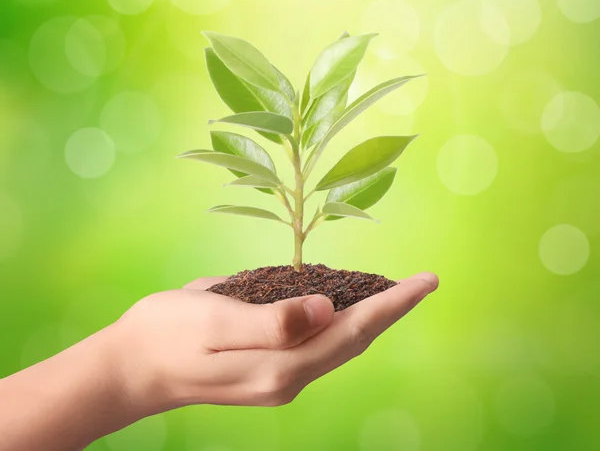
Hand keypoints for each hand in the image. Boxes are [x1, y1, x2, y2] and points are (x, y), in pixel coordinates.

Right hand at [113, 272, 437, 415]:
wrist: (132, 368)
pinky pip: (315, 345)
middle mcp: (288, 378)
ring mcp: (277, 378)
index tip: (426, 282)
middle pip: (353, 340)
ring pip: (338, 344)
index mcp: (281, 366)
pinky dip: (337, 322)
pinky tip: (342, 305)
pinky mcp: (265, 370)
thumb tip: (330, 309)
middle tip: (420, 283)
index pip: (354, 331)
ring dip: (368, 318)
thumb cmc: (168, 335)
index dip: (393, 306)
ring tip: (392, 293)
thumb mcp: (217, 318)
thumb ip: (275, 321)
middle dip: (389, 311)